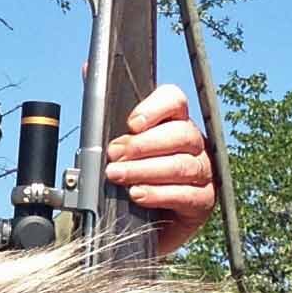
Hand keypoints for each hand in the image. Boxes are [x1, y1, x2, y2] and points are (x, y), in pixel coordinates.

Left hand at [102, 83, 217, 262]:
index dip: (154, 109)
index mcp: (174, 121)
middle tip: (114, 156)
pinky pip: (187, 194)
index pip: (174, 100)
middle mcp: (194, 143)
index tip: (131, 123)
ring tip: (119, 177)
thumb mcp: (116, 142)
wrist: (140, 223)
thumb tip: (88, 69)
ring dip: (145, 171)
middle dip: (142, 145)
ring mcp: (203, 172)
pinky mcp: (203, 201)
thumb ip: (103, 107)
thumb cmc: (132, 176)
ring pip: (182, 165)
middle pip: (180, 133)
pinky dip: (159, 194)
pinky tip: (139, 195)